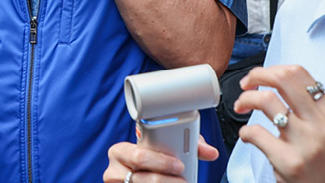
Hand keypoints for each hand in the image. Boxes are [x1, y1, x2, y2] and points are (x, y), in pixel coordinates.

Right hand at [103, 137, 217, 181]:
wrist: (140, 176)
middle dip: (167, 179)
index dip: (161, 161)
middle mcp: (113, 172)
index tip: (180, 165)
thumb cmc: (151, 162)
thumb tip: (211, 152)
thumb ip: (187, 146)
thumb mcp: (162, 151)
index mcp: (120, 152)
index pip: (139, 155)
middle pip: (143, 178)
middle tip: (184, 180)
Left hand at [234, 65, 324, 182]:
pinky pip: (256, 133)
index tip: (261, 77)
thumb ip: (312, 109)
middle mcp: (321, 125)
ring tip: (241, 107)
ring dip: (245, 99)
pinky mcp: (289, 162)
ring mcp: (306, 143)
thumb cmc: (323, 169)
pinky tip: (246, 138)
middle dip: (257, 75)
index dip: (273, 69)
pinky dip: (244, 132)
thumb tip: (281, 81)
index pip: (300, 74)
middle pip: (283, 79)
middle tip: (247, 84)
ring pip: (266, 100)